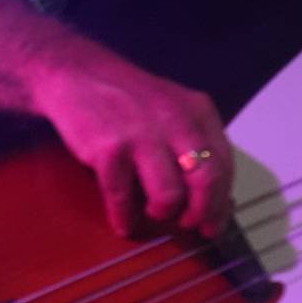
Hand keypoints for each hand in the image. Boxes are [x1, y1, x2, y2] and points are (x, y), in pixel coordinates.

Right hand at [31, 53, 232, 237]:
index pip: (224, 163)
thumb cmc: (125, 99)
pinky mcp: (109, 151)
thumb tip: (205, 189)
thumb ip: (191, 140)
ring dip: (163, 213)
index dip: (221, 200)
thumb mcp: (171, 108)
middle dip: (200, 212)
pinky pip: (123, 197)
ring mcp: (142, 136)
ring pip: (169, 194)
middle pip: (205, 180)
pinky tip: (123, 224)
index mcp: (198, 111)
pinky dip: (124, 217)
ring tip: (152, 215)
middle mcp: (176, 122)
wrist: (77, 76)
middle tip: (189, 226)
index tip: (213, 223)